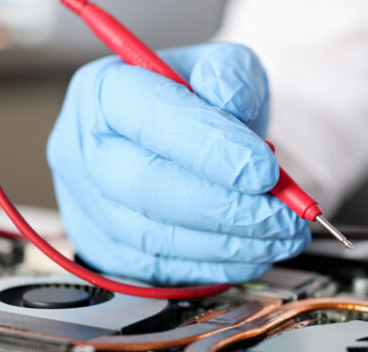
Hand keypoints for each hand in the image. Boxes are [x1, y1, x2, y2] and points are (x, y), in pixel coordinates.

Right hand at [47, 43, 309, 284]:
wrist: (188, 144)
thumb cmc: (201, 105)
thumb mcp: (223, 68)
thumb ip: (230, 75)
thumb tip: (233, 104)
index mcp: (102, 90)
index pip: (149, 117)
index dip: (209, 147)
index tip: (265, 170)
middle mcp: (83, 149)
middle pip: (144, 184)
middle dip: (224, 205)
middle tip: (283, 212)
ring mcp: (87, 205)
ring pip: (155, 235)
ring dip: (230, 242)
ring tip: (284, 232)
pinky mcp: (104, 250)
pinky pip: (162, 268)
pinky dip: (219, 265)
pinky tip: (259, 251)